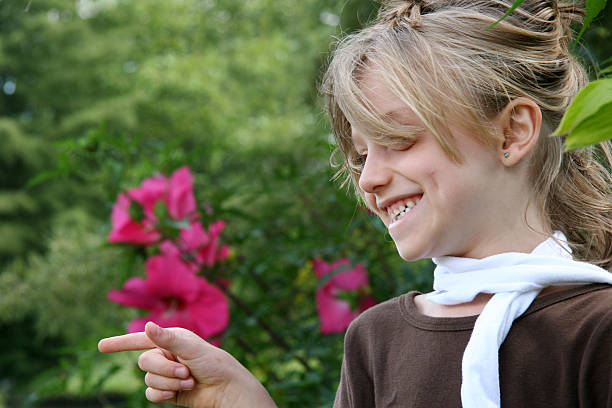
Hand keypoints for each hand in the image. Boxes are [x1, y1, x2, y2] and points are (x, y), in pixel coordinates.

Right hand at [98, 322, 277, 407]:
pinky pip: (151, 392)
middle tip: (186, 371)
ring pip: (149, 378)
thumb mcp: (192, 349)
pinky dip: (162, 393)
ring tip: (189, 381)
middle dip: (164, 369)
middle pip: (144, 361)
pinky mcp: (169, 391)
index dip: (120, 343)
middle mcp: (167, 354)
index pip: (140, 339)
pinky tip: (176, 394)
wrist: (226, 390)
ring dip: (168, 381)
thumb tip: (147, 325)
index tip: (100, 346)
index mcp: (172, 339)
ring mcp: (167, 373)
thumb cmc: (214, 364)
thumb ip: (168, 339)